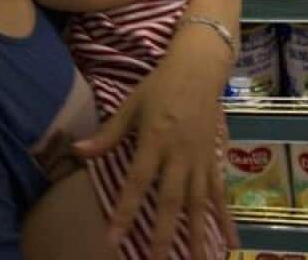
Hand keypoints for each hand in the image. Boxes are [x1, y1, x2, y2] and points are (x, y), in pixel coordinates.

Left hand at [73, 32, 237, 259]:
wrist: (200, 67)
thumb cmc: (161, 85)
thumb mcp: (131, 105)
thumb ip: (108, 134)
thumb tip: (77, 151)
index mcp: (155, 140)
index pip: (137, 182)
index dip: (125, 211)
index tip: (114, 239)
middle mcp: (180, 154)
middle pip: (171, 199)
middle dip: (164, 233)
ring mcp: (201, 158)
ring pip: (199, 202)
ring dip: (199, 233)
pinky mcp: (215, 158)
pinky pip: (220, 192)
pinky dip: (225, 217)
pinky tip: (230, 239)